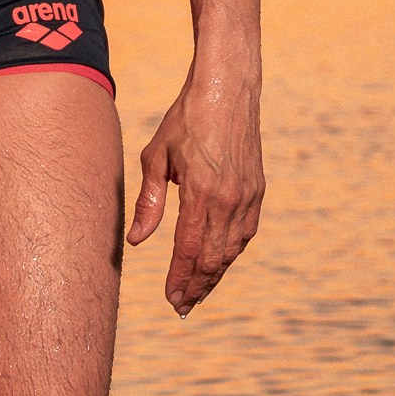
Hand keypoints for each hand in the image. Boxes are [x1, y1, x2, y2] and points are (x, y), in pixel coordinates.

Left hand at [127, 75, 262, 315]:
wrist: (228, 88)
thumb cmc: (185, 118)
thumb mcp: (156, 156)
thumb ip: (150, 202)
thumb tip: (137, 242)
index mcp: (202, 192)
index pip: (188, 250)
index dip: (179, 278)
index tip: (170, 299)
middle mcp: (229, 199)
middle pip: (213, 258)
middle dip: (197, 286)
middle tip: (182, 307)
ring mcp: (248, 196)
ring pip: (232, 250)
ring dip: (215, 275)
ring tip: (198, 293)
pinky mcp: (258, 190)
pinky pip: (246, 233)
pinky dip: (231, 253)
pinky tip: (219, 263)